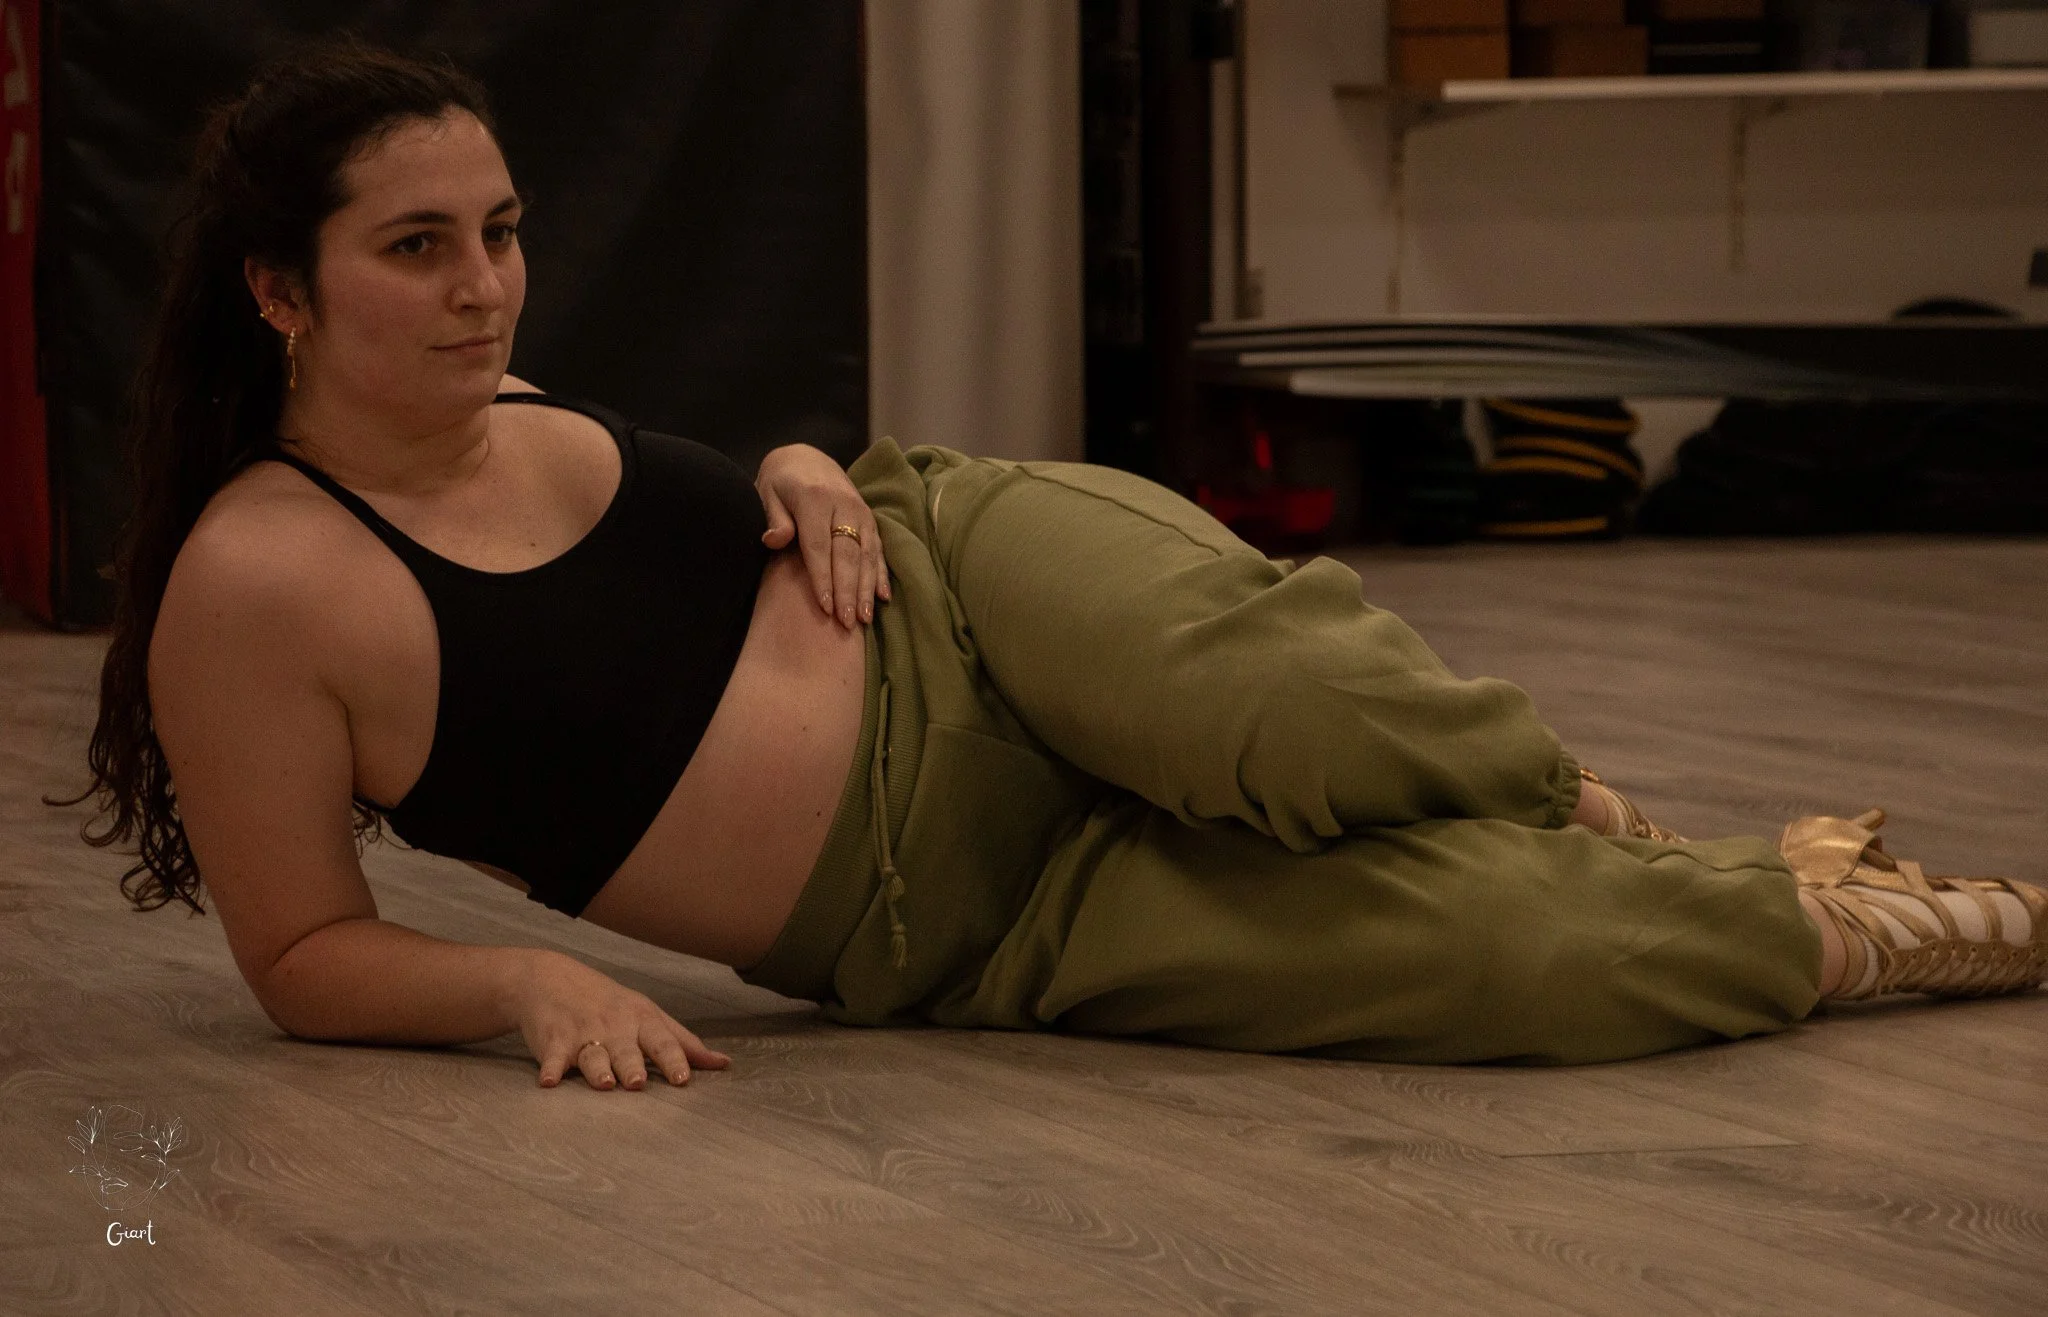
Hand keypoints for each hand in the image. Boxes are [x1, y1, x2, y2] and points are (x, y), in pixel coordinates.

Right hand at [512, 953, 730, 1089]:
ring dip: (597, 1070)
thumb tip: (724, 1064)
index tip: (683, 1079)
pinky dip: (550, 1068)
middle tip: (638, 1084)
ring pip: (592, 1055)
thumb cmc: (609, 1003)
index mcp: (641, 1020)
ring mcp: (582, 1033)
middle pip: (626, 1050)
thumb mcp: (648, 1015)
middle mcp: (614, 1027)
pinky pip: (552, 1057)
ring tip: (604, 1084)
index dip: (673, 1059)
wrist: (550, 978)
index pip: (662, 1041)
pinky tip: (549, 1081)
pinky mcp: (552, 1040)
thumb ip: (684, 1042)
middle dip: (632, 1066)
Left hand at [756, 444, 890, 628]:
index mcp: (814, 499)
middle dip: (848, 591)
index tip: (824, 607)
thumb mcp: (767, 493)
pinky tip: (883, 597)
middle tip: (846, 622)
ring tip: (864, 618)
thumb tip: (774, 541)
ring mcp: (861, 512)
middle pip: (846, 554)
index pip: (819, 545)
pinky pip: (878, 548)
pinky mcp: (870, 519)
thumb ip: (774, 518)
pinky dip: (881, 574)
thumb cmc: (780, 483)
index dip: (822, 578)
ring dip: (867, 588)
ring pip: (866, 554)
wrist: (805, 458)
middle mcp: (843, 505)